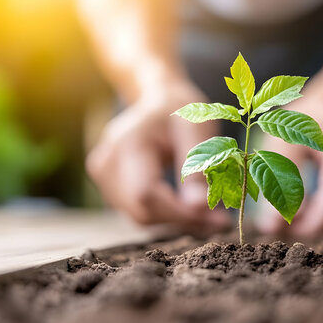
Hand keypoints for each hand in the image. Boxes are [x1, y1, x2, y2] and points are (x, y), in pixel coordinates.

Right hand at [87, 77, 229, 231]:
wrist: (157, 102)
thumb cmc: (180, 111)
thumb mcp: (197, 129)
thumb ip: (197, 167)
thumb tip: (199, 208)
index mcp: (128, 142)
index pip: (145, 193)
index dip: (179, 212)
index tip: (216, 219)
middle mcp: (107, 162)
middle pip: (141, 211)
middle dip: (182, 220)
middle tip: (219, 220)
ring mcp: (103, 176)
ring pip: (140, 217)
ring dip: (176, 220)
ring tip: (207, 210)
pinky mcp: (108, 186)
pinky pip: (137, 212)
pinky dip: (165, 214)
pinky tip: (185, 204)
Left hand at [256, 73, 322, 236]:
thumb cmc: (304, 119)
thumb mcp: (284, 140)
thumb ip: (277, 181)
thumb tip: (270, 228)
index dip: (311, 223)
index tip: (284, 230)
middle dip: (312, 226)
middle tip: (280, 222)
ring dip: (320, 224)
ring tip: (292, 209)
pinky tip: (309, 205)